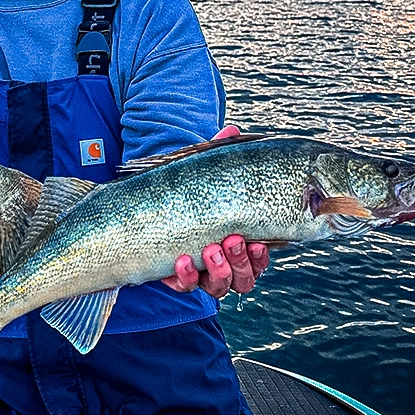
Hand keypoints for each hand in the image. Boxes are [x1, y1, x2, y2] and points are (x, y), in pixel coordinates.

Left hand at [161, 124, 270, 298]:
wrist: (154, 204)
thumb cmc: (190, 191)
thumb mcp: (204, 173)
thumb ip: (219, 154)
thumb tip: (230, 128)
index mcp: (240, 242)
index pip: (259, 259)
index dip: (260, 257)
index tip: (257, 243)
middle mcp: (225, 263)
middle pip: (243, 277)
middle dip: (240, 262)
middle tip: (232, 240)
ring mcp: (201, 272)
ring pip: (220, 286)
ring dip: (218, 271)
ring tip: (210, 250)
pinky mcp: (177, 276)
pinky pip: (185, 286)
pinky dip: (185, 277)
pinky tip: (181, 261)